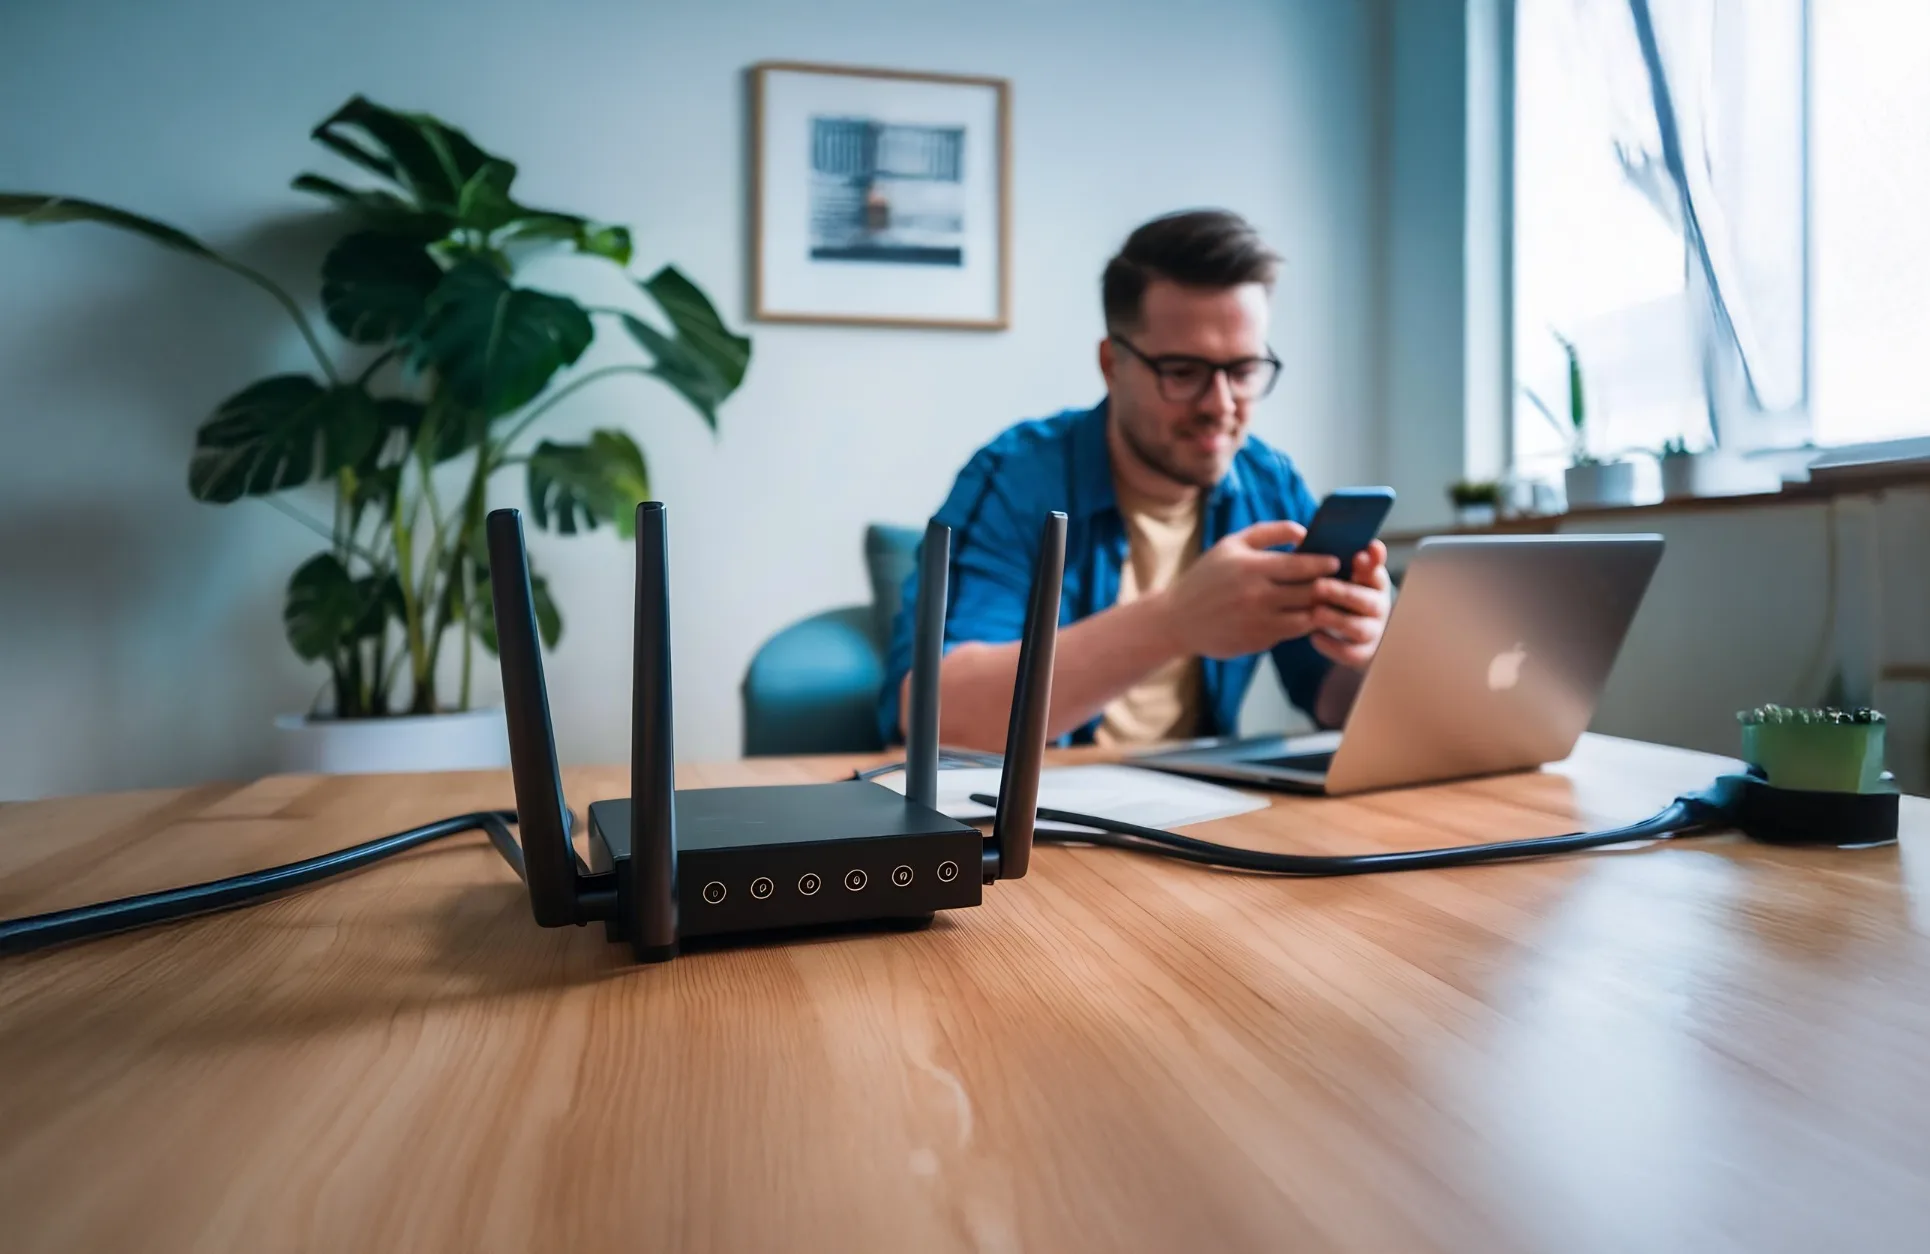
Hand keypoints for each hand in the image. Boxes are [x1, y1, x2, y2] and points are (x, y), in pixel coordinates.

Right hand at [1154, 520, 1341, 659]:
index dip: (1324, 564)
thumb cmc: (1206, 577)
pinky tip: (1304, 615)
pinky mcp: (1258, 641)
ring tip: (1326, 599)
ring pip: (1306, 616)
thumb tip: (1304, 531)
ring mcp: (1258, 621)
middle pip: (1309, 592)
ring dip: (1320, 608)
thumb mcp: (1230, 545)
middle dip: (1329, 586)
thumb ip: (1268, 532)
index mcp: (1250, 567)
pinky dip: (1302, 624)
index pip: (1301, 565)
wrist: (1177, 620)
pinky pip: (1292, 633)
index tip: (1335, 561)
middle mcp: (1256, 596)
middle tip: (1340, 581)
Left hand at [1307, 540, 1391, 669]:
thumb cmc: (1335, 596)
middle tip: (1319, 587)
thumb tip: (1305, 536)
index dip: (1372, 563)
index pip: (1377, 570)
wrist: (1344, 633)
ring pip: (1359, 628)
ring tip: (1317, 613)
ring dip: (1337, 620)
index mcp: (1373, 583)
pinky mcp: (1363, 653)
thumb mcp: (1336, 575)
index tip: (1359, 556)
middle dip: (1343, 593)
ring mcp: (1372, 631)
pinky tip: (1314, 637)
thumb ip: (1329, 560)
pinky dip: (1333, 646)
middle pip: (1368, 601)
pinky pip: (1351, 653)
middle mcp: (1378, 606)